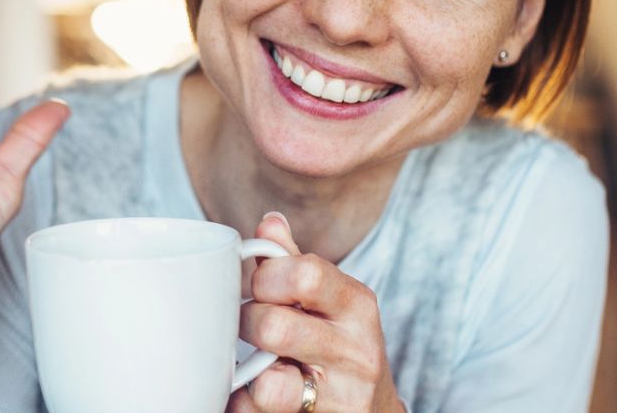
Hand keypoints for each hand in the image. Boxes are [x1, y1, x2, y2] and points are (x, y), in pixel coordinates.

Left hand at [226, 214, 403, 412]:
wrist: (374, 410)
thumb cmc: (340, 347)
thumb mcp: (330, 302)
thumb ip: (295, 262)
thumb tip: (270, 222)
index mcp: (357, 304)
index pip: (305, 273)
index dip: (266, 277)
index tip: (259, 287)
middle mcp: (356, 350)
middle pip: (275, 327)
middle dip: (247, 324)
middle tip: (248, 327)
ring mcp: (342, 395)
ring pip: (270, 384)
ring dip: (247, 371)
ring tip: (253, 364)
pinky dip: (242, 403)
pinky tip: (251, 391)